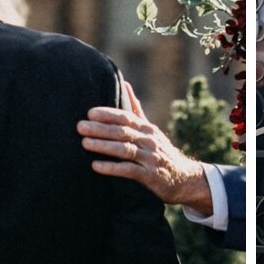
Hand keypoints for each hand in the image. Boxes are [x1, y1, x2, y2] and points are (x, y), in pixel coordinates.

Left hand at [79, 82, 205, 210]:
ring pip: (125, 149)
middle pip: (122, 132)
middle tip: (80, 126)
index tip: (90, 113)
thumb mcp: (150, 130)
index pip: (126, 117)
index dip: (108, 114)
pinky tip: (95, 166)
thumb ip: (136, 109)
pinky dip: (112, 168)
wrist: (183, 178)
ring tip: (84, 143)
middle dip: (100, 129)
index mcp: (146, 128)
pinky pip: (129, 170)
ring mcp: (150, 158)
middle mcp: (149, 141)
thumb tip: (125, 84)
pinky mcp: (150, 176)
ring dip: (103, 146)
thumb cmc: (160, 152)